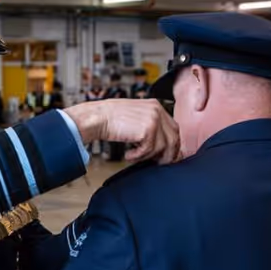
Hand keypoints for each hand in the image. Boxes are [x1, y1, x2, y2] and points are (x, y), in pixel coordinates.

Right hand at [63, 99, 181, 164]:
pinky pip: (150, 150)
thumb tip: (162, 147)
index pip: (173, 128)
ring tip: (134, 156)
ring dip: (148, 156)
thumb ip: (150, 127)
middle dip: (167, 153)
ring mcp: (154, 119)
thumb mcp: (135, 119)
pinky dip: (138, 156)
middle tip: (157, 162)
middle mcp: (157, 110)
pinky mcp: (148, 129)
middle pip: (174, 138)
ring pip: (163, 146)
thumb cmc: (110, 120)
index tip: (165, 156)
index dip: (171, 145)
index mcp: (155, 106)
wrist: (96, 118)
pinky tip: (128, 155)